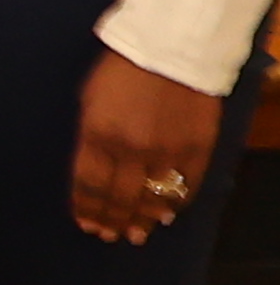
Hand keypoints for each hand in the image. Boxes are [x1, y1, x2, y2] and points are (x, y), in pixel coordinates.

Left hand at [69, 49, 228, 244]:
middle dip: (113, 220)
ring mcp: (167, 151)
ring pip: (154, 198)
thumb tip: (95, 171)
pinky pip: (186, 185)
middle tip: (110, 236)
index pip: (89, 185)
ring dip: (144, 219)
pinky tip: (168, 213)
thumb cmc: (121, 70)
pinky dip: (176, 203)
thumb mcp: (90, 100)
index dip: (88, 209)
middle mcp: (131, 150)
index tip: (87, 225)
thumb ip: (91, 138)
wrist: (172, 48)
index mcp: (98, 135)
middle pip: (120, 198)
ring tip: (137, 234)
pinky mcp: (197, 148)